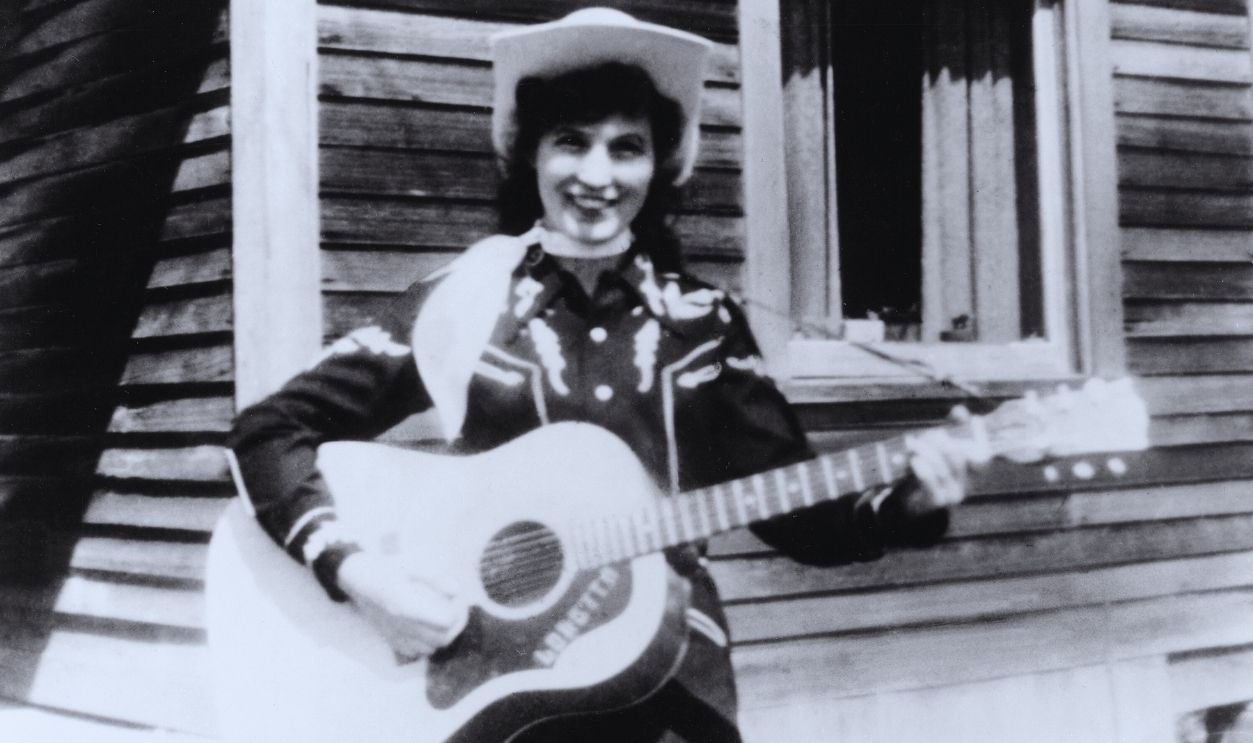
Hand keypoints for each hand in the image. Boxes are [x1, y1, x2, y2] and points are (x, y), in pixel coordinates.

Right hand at [336, 551, 467, 661]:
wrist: (358, 578)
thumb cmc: (386, 568)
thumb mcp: (412, 564)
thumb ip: (435, 577)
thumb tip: (457, 591)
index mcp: (407, 605)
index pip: (445, 621)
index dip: (457, 611)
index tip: (458, 599)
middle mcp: (401, 625)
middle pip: (441, 639)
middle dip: (455, 626)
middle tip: (457, 610)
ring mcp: (395, 635)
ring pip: (430, 649)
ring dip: (442, 637)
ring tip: (444, 620)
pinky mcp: (390, 639)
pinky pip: (415, 653)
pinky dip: (427, 645)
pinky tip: (427, 630)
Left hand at [901, 406, 987, 515]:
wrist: (913, 501)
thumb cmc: (931, 470)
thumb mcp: (941, 450)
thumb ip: (953, 429)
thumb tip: (960, 410)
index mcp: (973, 472)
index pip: (984, 455)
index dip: (981, 437)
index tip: (975, 420)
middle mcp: (967, 484)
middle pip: (957, 456)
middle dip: (940, 440)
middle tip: (927, 434)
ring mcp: (953, 494)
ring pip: (940, 466)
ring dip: (924, 450)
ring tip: (912, 444)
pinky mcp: (936, 501)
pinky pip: (929, 480)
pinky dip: (920, 466)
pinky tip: (913, 459)